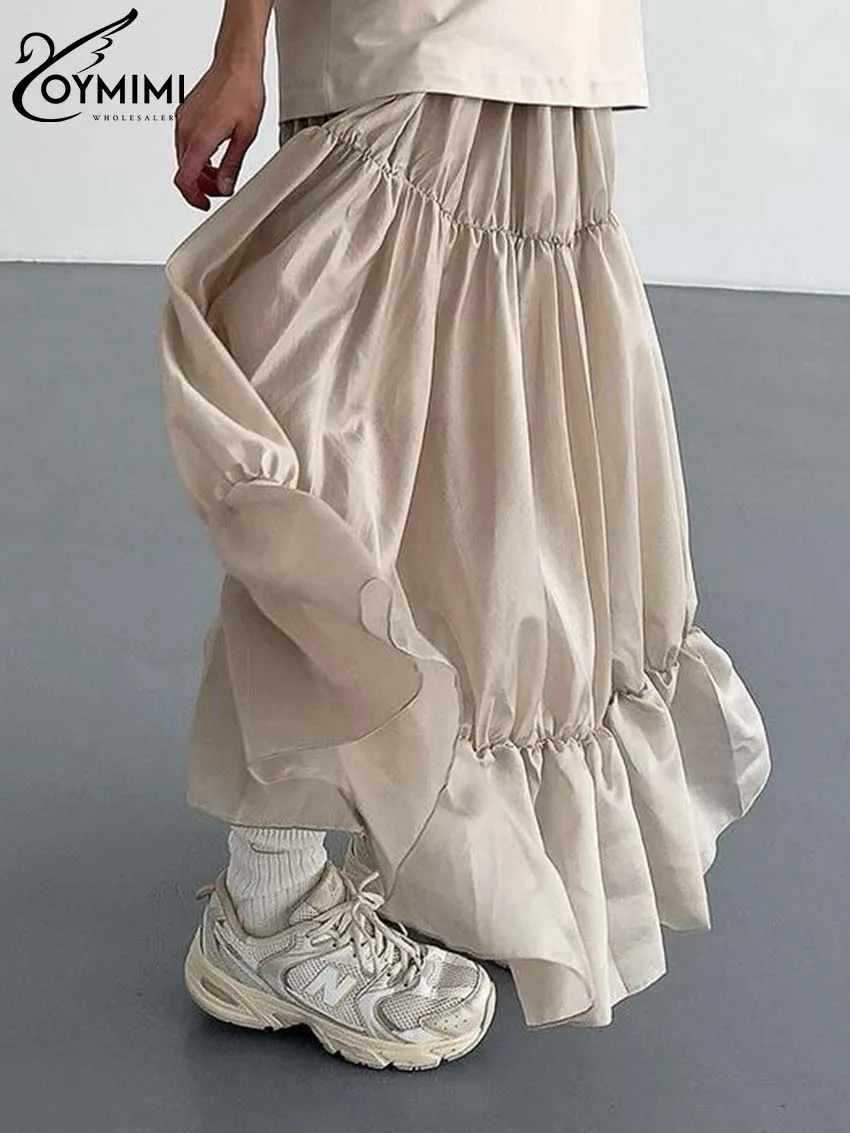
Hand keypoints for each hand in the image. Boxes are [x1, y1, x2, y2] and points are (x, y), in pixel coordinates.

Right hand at [173, 59, 264, 209]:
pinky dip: (198, 155)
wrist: (236, 62)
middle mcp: (186, 129)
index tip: (205, 204)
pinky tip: (214, 153)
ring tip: (221, 172)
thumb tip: (224, 188)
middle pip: (184, 171)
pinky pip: (186, 142)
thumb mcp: (245, 136)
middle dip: (202, 185)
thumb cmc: (243, 91)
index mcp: (200, 138)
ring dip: (200, 170)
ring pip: (184, 158)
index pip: (185, 179)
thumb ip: (232, 166)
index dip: (193, 197)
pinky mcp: (185, 113)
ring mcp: (183, 120)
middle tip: (221, 188)